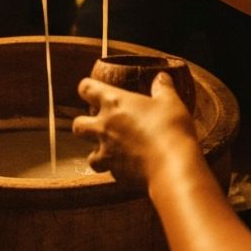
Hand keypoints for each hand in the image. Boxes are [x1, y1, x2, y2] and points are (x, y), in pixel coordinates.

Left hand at [73, 71, 196, 185]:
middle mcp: (104, 126)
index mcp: (114, 102)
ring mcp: (106, 151)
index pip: (86, 88)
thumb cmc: (170, 129)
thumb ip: (162, 88)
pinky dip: (113, 169)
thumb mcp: (170, 102)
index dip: (87, 88)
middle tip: (98, 124)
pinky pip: (107, 171)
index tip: (92, 90)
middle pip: (78, 124)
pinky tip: (126, 167)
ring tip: (109, 151)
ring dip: (96, 152)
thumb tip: (161, 78)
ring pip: (88, 154)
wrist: (172, 167)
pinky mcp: (114, 172)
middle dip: (83, 124)